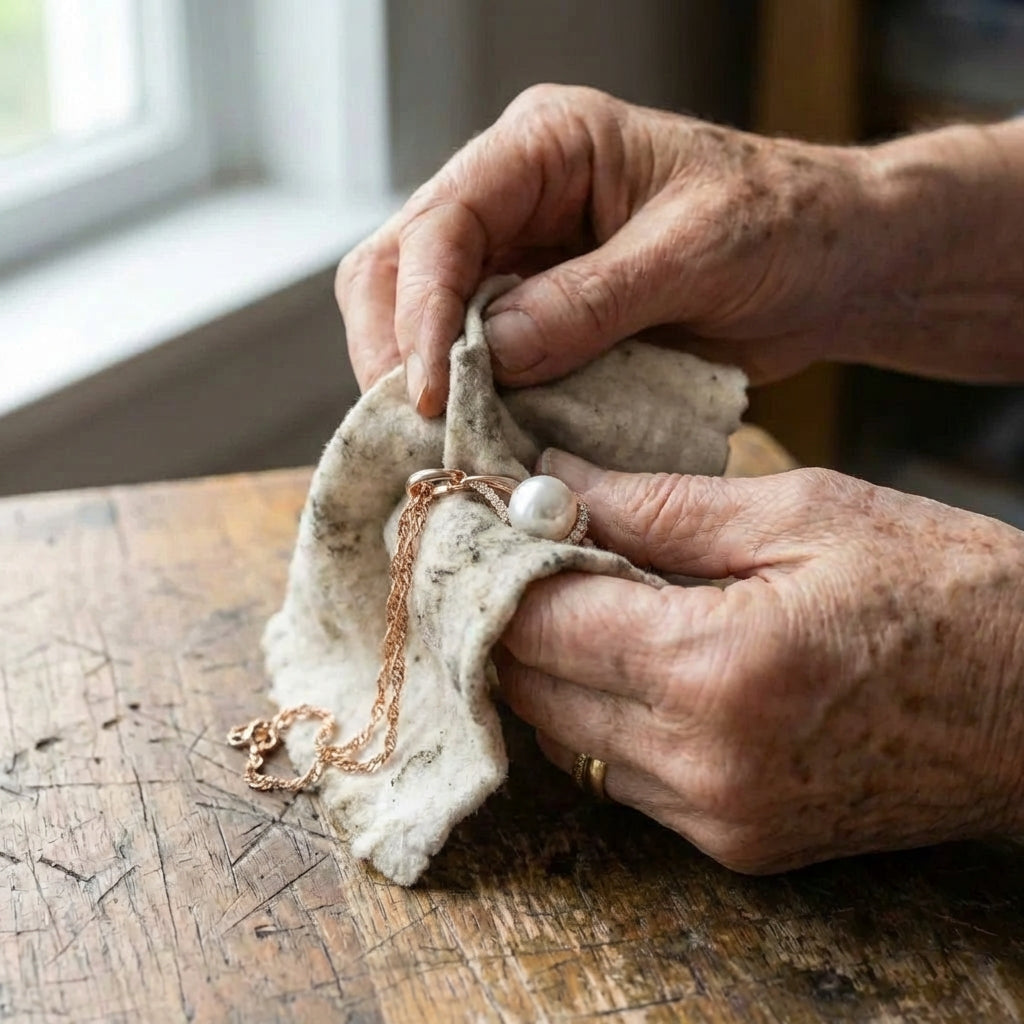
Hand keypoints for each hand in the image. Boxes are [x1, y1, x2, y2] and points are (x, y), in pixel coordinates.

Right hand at [335, 84, 879, 414]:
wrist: (828, 264)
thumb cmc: (782, 225)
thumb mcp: (695, 252)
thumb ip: (592, 301)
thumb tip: (491, 354)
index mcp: (546, 147)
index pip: (443, 222)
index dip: (420, 310)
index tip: (427, 391)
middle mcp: (514, 197)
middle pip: (401, 266)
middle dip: (396, 349)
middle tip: (416, 428)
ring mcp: (520, 260)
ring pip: (421, 318)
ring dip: (422, 382)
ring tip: (440, 443)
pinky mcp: (538, 317)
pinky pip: (476, 360)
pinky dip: (470, 402)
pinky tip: (478, 439)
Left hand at [496, 450, 1023, 872]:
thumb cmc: (945, 588)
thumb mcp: (803, 512)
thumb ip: (660, 504)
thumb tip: (554, 478)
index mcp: (717, 667)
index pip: (542, 620)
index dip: (496, 564)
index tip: (483, 519)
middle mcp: (702, 762)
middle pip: (534, 688)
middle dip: (509, 614)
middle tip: (518, 551)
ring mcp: (718, 817)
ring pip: (563, 741)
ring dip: (550, 667)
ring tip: (573, 596)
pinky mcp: (737, 843)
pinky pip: (619, 777)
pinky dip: (598, 716)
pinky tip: (627, 658)